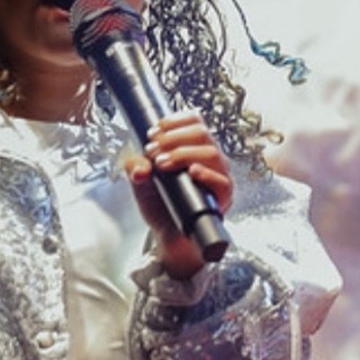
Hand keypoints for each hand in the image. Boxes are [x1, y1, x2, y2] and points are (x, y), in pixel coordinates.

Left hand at [130, 110, 233, 277]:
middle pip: (203, 133)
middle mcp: (210, 160)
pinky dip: (206, 173)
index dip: (176, 120)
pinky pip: (223, 181)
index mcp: (194, 150)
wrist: (169, 238)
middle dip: (173, 137)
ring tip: (162, 163)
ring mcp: (219, 178)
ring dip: (183, 153)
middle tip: (153, 149)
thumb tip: (141, 167)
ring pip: (212, 153)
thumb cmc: (162, 207)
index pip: (195, 122)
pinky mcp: (223, 199)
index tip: (154, 131)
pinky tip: (191, 172)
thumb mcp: (141, 184)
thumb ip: (135, 168)